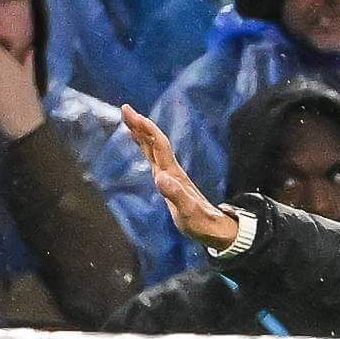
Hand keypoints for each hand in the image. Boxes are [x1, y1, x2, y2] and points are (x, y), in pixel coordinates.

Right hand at [121, 104, 238, 250]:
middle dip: (141, 125)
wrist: (214, 229)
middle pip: (155, 142)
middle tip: (125, 109)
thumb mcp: (187, 211)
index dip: (146, 128)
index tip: (131, 114)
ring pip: (154, 148)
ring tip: (129, 120)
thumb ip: (175, 195)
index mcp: (174, 174)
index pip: (159, 145)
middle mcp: (172, 170)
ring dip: (142, 133)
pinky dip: (145, 147)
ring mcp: (171, 175)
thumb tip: (160, 178)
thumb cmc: (201, 223)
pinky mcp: (170, 182)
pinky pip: (154, 159)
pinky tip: (140, 144)